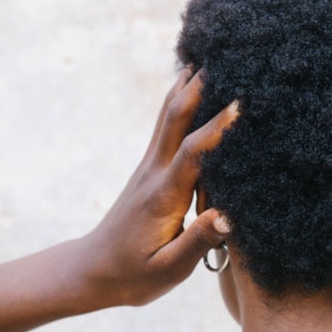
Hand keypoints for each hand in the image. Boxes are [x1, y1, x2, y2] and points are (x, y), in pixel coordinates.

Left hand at [77, 67, 238, 306]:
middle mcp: (154, 172)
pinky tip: (189, 86)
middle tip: (223, 55)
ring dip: (186, 84)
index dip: (217, 127)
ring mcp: (149, 166)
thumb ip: (197, 243)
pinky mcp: (150, 168)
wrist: (91, 271)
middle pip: (175, 118)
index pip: (193, 153)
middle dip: (198, 86)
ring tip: (205, 55)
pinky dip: (179, 99)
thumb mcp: (167, 271)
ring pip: (167, 115)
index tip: (240, 103)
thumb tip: (227, 216)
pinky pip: (166, 125)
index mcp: (164, 196)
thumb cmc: (132, 276)